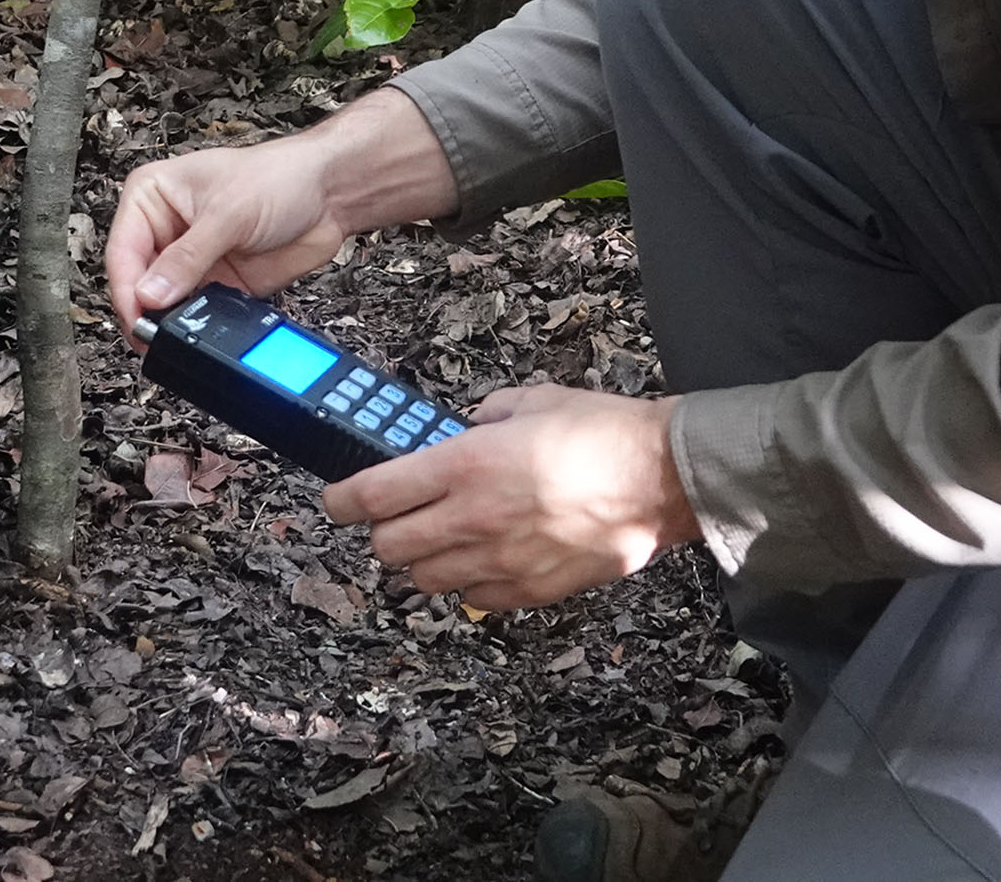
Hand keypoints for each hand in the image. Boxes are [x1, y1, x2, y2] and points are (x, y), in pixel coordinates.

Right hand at [104, 90, 458, 338]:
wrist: (329, 194)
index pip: (122, 250)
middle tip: (154, 336)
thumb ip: (187, 257)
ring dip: (169, 321)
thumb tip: (151, 294)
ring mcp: (190, 260)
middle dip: (145, 310)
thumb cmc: (280, 177)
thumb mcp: (228, 212)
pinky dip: (195, 326)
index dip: (126, 288)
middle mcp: (165, 229)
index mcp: (153, 197)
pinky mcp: (216, 284)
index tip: (137, 317)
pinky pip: (195, 314)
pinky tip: (201, 332)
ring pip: (163, 303)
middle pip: (136, 282)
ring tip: (176, 336)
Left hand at [324, 385, 702, 610]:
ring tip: (442, 539)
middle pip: (389, 547)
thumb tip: (468, 427)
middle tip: (396, 516)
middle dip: (382, 532)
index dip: (341, 500)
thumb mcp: (532, 401)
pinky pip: (473, 599)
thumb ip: (487, 415)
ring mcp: (500, 560)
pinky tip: (485, 559)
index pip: (373, 495)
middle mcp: (473, 516)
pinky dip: (468, 584)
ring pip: (424, 581)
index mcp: (466, 463)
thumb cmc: (605, 434)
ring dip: (422, 561)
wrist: (662, 479)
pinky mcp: (529, 590)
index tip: (337, 500)